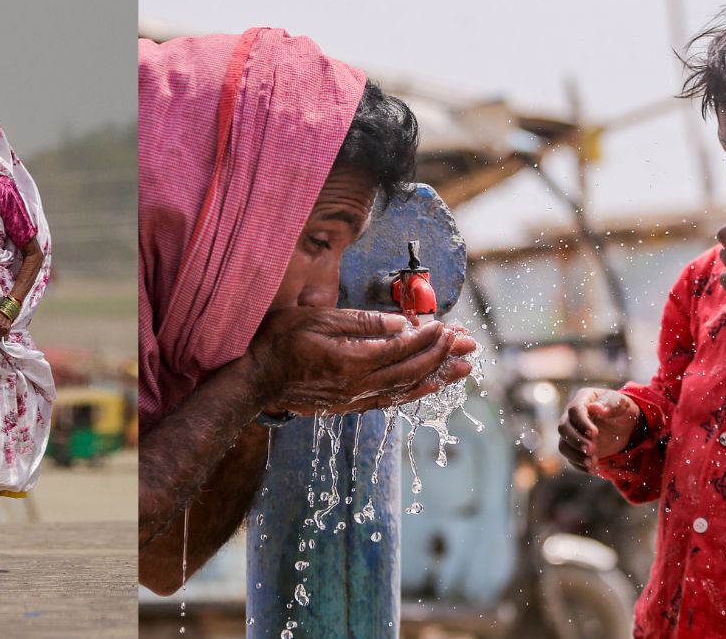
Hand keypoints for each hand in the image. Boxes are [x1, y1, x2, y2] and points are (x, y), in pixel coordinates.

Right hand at [245, 307, 476, 414]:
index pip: (402, 348)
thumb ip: (362, 323)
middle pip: (411, 370)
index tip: (447, 325)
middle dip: (443, 356)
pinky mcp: (351, 406)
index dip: (428, 337)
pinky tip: (430, 386)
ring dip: (438, 377)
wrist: (257, 378)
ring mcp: (355, 398)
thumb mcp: (319, 319)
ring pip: (406, 388)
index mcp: (352, 360)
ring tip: (463, 369)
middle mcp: (359, 384)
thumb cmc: (282, 341)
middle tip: (468, 345)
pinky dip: (415, 393)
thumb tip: (402, 325)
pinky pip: (391, 401)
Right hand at [558, 388, 641, 472]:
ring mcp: (572, 432)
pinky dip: (580, 465)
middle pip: (563, 428)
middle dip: (576, 440)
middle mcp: (572, 416)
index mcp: (583, 399)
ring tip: (593, 463)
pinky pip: (571, 457)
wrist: (626, 426)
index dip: (582, 423)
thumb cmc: (623, 411)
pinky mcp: (575, 447)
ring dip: (576, 455)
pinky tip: (593, 469)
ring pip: (563, 444)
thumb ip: (610, 404)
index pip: (574, 410)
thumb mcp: (622, 404)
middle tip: (591, 450)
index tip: (595, 434)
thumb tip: (595, 407)